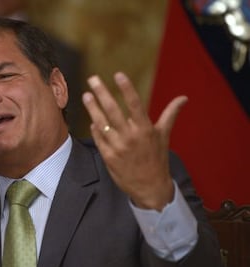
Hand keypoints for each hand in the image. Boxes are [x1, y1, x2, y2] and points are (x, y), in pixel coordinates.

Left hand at [82, 72, 186, 210]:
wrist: (150, 187)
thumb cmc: (157, 159)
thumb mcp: (164, 136)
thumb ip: (170, 114)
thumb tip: (183, 98)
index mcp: (145, 129)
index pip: (135, 104)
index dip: (126, 88)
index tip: (118, 74)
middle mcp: (130, 137)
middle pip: (113, 111)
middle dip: (102, 93)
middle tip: (93, 79)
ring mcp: (118, 147)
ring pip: (102, 124)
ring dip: (93, 108)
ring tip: (86, 96)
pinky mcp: (108, 157)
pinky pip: (99, 139)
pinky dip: (95, 129)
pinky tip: (91, 120)